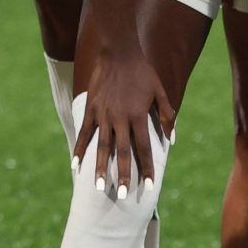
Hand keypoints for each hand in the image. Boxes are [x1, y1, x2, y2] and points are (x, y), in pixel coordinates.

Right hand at [71, 44, 169, 198]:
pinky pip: (84, 133)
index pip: (144, 148)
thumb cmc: (143, 72)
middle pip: (121, 152)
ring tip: (99, 187)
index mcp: (138, 115)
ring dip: (101, 168)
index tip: (149, 186)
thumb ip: (166, 116)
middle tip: (123, 195)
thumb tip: (171, 140)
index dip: (147, 168)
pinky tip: (75, 165)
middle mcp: (119, 118)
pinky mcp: (91, 109)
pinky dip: (79, 149)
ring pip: (101, 146)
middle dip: (123, 175)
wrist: (118, 52)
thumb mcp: (160, 92)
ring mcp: (103, 114)